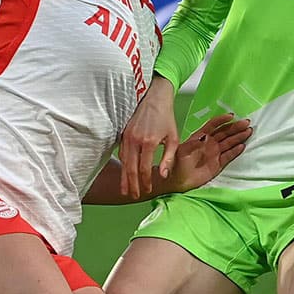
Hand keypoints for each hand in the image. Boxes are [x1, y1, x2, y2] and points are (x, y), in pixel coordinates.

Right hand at [119, 77, 177, 197]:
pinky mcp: (123, 134)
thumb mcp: (173, 138)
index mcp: (148, 142)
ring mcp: (127, 137)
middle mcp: (135, 140)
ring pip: (123, 162)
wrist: (154, 98)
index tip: (147, 190)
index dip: (145, 181)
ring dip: (124, 176)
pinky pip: (121, 153)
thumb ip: (168, 158)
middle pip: (130, 168)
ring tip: (125, 189)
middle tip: (133, 196)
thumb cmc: (166, 118)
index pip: (144, 168)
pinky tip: (125, 172)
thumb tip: (163, 175)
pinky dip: (123, 165)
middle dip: (131, 184)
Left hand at [159, 114, 252, 194]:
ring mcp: (214, 153)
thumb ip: (194, 143)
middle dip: (235, 127)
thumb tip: (206, 136)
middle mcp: (209, 143)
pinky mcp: (218, 164)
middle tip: (247, 123)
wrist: (176, 180)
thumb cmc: (177, 163)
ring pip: (229, 143)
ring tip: (249, 132)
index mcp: (200, 136)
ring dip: (238, 137)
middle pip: (225, 132)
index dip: (222, 120)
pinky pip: (228, 156)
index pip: (213, 125)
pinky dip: (235, 151)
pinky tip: (242, 146)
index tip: (232, 116)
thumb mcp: (182, 151)